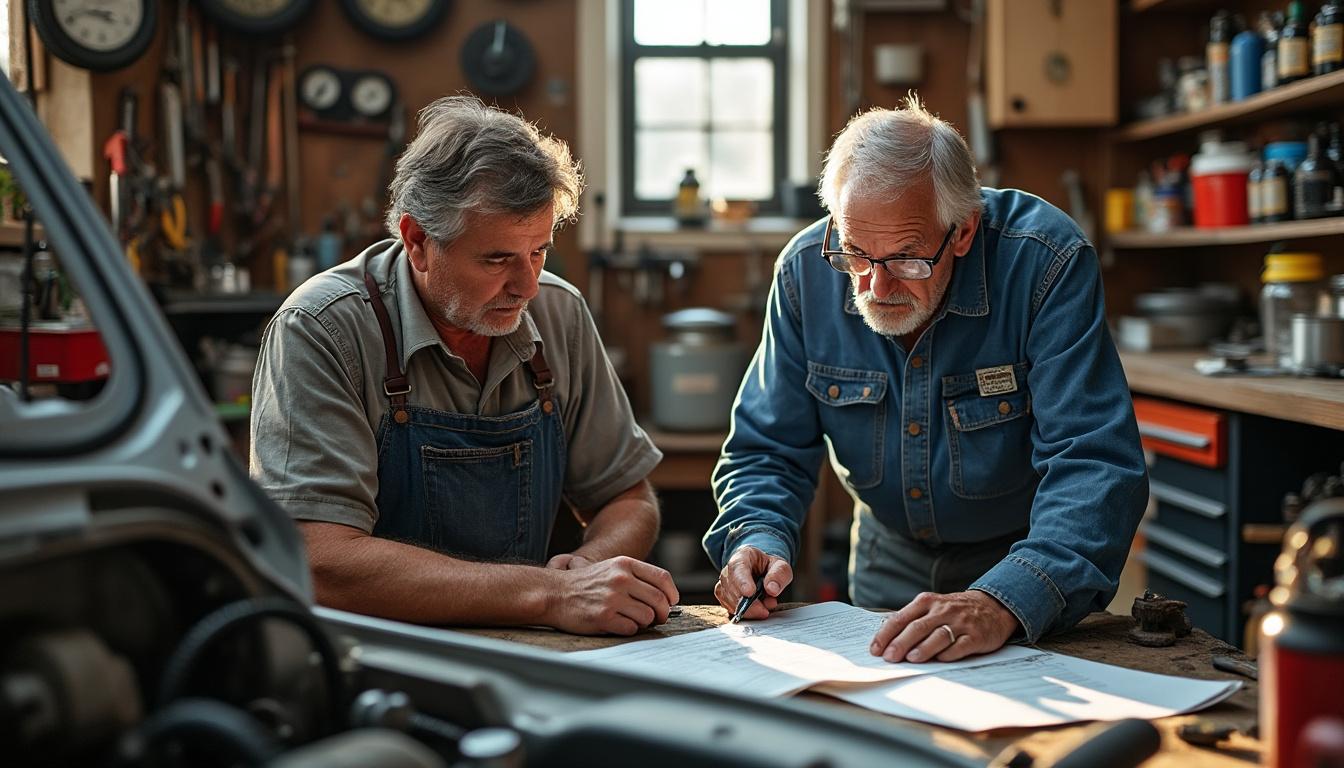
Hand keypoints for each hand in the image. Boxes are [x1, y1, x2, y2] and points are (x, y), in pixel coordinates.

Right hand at [546, 556, 678, 635]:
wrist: (554, 593)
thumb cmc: (585, 584)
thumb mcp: (611, 568)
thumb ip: (636, 577)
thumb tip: (665, 597)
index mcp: (625, 564)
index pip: (662, 578)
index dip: (671, 593)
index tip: (671, 602)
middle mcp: (620, 579)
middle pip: (659, 600)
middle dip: (662, 613)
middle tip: (658, 619)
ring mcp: (612, 598)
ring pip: (647, 617)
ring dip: (644, 623)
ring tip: (632, 620)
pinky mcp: (603, 617)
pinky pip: (631, 629)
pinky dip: (629, 630)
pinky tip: (618, 624)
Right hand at [712, 546, 792, 621]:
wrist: (761, 571)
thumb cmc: (769, 567)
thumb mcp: (781, 566)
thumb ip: (779, 575)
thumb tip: (772, 589)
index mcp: (743, 556)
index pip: (738, 568)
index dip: (742, 581)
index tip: (749, 593)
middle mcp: (729, 569)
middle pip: (732, 587)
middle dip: (749, 603)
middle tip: (765, 610)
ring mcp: (724, 583)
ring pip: (729, 599)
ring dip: (748, 609)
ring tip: (765, 607)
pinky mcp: (724, 596)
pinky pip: (729, 607)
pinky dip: (744, 613)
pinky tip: (756, 610)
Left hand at [869, 590, 1019, 663]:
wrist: (993, 606)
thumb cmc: (955, 611)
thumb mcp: (932, 606)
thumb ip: (911, 619)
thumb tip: (884, 636)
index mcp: (927, 602)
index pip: (901, 618)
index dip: (886, 634)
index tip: (875, 649)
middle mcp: (943, 610)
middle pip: (918, 627)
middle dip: (901, 643)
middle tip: (889, 657)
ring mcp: (961, 622)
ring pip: (939, 635)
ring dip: (924, 648)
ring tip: (912, 659)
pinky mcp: (977, 635)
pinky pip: (962, 645)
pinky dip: (950, 653)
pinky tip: (940, 660)